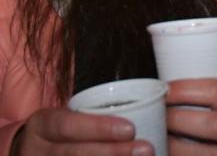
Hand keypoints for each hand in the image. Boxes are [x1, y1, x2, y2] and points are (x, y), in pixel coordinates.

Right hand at [12, 107, 153, 155]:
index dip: (99, 128)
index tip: (130, 128)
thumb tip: (144, 110)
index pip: (68, 125)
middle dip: (112, 153)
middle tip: (145, 149)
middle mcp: (36, 152)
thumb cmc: (59, 133)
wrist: (27, 154)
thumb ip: (93, 116)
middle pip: (73, 154)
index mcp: (41, 125)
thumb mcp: (66, 118)